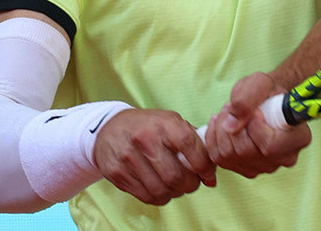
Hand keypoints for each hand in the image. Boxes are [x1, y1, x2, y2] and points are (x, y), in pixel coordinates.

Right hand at [92, 109, 215, 205]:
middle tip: (192, 183)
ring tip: (177, 186)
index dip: (204, 165)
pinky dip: (160, 198)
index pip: (190, 145)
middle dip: (190, 185)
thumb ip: (193, 142)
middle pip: (176, 175)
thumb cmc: (148, 126)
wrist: (109, 128)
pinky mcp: (117, 173)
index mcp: (163, 123)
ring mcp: (128, 157)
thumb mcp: (170, 122)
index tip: (208, 174)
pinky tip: (162, 188)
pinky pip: (146, 196)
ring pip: (162, 190)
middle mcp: (144, 139)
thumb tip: (211, 174)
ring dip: (175, 193)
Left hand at [204, 72, 311, 178]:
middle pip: (246, 151)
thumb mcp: (260, 82)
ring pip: (230, 156)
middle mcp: (285, 158)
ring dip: (221, 130)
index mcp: (299, 138)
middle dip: (231, 125)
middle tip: (231, 107)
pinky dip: (214, 139)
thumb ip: (247, 98)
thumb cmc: (268, 90)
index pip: (270, 146)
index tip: (254, 110)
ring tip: (227, 113)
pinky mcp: (248, 170)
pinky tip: (221, 125)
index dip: (254, 127)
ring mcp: (266, 167)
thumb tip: (231, 125)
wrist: (266, 99)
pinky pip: (220, 160)